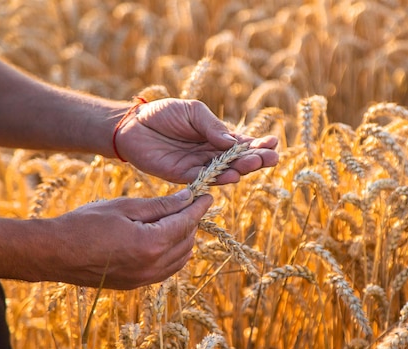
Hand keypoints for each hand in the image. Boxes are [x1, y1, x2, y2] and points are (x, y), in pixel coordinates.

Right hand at [45, 189, 212, 289]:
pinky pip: (167, 270)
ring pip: (181, 258)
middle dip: (192, 222)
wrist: (55, 253)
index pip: (186, 223)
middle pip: (187, 241)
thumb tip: (187, 199)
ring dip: (185, 239)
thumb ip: (160, 206)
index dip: (199, 208)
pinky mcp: (137, 285)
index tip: (207, 196)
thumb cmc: (85, 224)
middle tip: (190, 205)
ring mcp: (145, 279)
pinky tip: (168, 241)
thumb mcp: (125, 207)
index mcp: (152, 244)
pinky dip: (174, 254)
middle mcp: (153, 265)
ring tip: (179, 220)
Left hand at [115, 98, 278, 183]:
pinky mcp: (183, 176)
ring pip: (225, 171)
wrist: (133, 125)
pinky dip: (219, 179)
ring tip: (255, 164)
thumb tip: (233, 142)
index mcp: (216, 137)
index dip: (258, 145)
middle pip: (238, 160)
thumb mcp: (193, 111)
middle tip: (272, 158)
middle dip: (256, 159)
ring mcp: (199, 166)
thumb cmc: (163, 113)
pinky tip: (233, 176)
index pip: (242, 144)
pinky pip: (204, 179)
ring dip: (241, 169)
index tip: (274, 143)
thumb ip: (212, 126)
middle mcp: (211, 154)